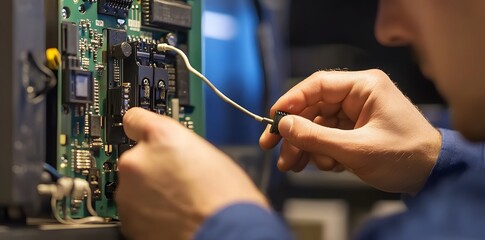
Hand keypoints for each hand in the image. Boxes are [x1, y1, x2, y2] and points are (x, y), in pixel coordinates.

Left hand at [116, 108, 267, 239]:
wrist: (225, 233)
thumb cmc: (227, 199)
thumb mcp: (209, 153)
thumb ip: (181, 146)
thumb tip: (173, 152)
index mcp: (161, 137)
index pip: (134, 118)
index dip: (141, 127)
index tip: (140, 131)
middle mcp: (139, 160)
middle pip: (136, 156)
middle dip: (152, 166)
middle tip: (177, 179)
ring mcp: (129, 192)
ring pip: (134, 184)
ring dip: (149, 190)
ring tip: (178, 201)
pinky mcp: (128, 219)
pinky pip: (134, 208)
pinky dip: (147, 211)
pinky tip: (172, 215)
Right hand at [260, 69, 441, 193]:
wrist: (433, 176)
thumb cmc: (403, 156)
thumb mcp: (356, 149)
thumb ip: (316, 137)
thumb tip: (282, 126)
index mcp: (364, 87)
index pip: (317, 85)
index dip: (291, 101)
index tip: (273, 120)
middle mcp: (358, 95)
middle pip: (313, 107)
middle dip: (295, 132)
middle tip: (272, 149)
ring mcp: (357, 113)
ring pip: (318, 125)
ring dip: (305, 146)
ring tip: (293, 167)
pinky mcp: (356, 130)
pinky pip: (328, 136)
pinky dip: (320, 152)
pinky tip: (322, 166)